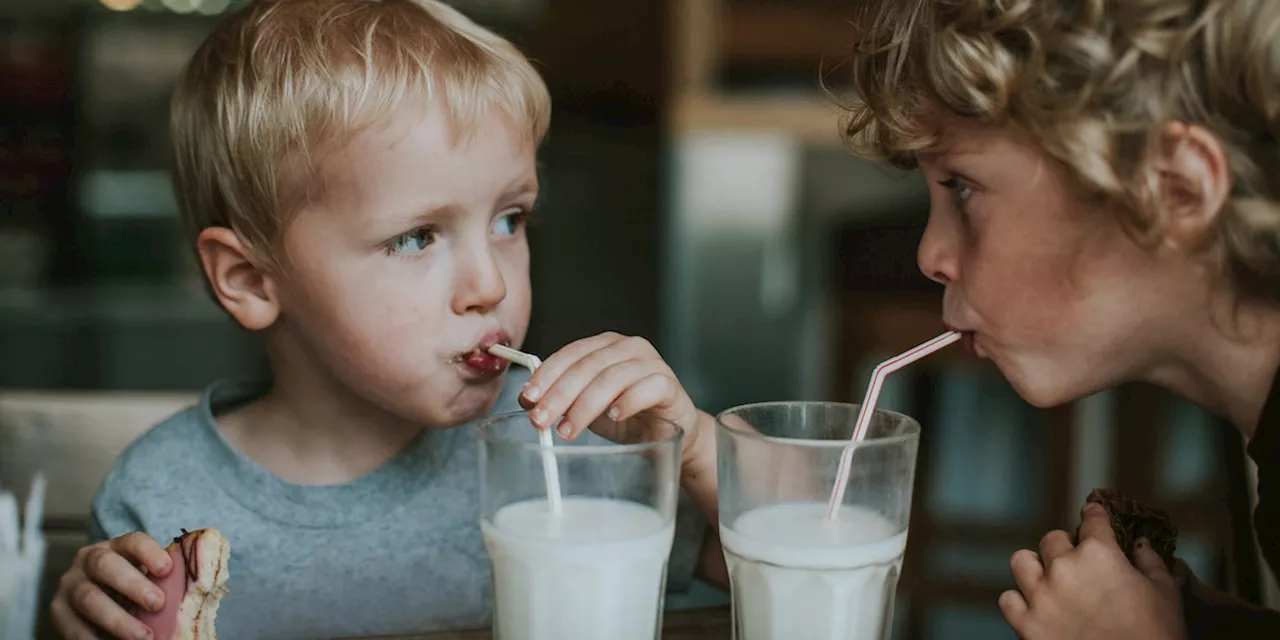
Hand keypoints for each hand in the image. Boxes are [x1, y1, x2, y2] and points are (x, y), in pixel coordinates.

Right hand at [51, 532, 170, 639]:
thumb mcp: (149, 579)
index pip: (133, 541)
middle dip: (132, 584)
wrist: (99, 602)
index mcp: (117, 546)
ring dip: (117, 620)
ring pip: (89, 598)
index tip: (167, 569)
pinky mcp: (59, 611)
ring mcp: (71, 585)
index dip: (149, 552)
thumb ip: (168, 580)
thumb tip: (198, 588)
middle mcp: (89, 560)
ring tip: (144, 637)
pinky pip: (74, 627)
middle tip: (158, 604)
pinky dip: (96, 639)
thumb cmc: (135, 589)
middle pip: (105, 565)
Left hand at [520, 332, 708, 467]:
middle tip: (541, 420)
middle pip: (588, 366)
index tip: (527, 399)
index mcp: (605, 345)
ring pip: (613, 378)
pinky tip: (614, 416)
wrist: (669, 434)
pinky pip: (648, 387)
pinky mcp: (670, 385)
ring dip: (585, 406)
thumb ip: (564, 397)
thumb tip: (529, 401)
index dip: (546, 375)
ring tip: (568, 430)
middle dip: (559, 394)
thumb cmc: (627, 416)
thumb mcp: (588, 405)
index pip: (570, 354)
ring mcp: (652, 364)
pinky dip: (628, 401)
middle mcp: (628, 348)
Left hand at [1000, 503, 1184, 639]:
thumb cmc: (1157, 634)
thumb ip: (1150, 561)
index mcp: (1099, 553)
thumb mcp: (1165, 593)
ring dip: (1034, 568)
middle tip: (1078, 563)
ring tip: (1048, 580)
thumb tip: (1139, 543)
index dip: (1094, 516)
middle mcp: (1064, 568)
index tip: (1093, 515)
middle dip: (1065, 548)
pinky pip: (1008, 600)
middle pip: (1052, 540)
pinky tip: (1035, 607)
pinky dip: (1019, 602)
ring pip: (1021, 562)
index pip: (1092, 519)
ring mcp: (1041, 596)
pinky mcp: (1026, 624)